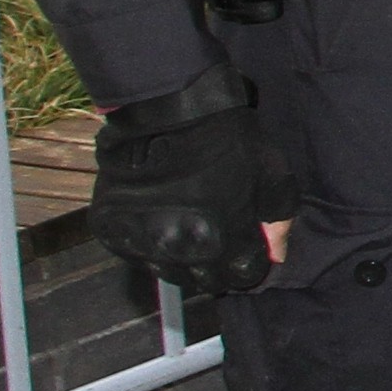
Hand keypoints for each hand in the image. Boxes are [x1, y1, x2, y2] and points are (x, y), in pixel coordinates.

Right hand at [89, 68, 294, 299]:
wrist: (167, 110)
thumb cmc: (227, 139)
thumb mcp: (272, 175)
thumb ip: (278, 222)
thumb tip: (275, 255)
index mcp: (225, 242)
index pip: (244, 276)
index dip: (250, 261)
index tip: (248, 244)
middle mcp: (181, 251)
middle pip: (206, 281)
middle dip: (218, 264)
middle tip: (218, 236)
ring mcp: (143, 243)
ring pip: (169, 272)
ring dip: (182, 258)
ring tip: (188, 227)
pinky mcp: (113, 231)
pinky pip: (135, 254)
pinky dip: (149, 244)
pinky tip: (158, 218)